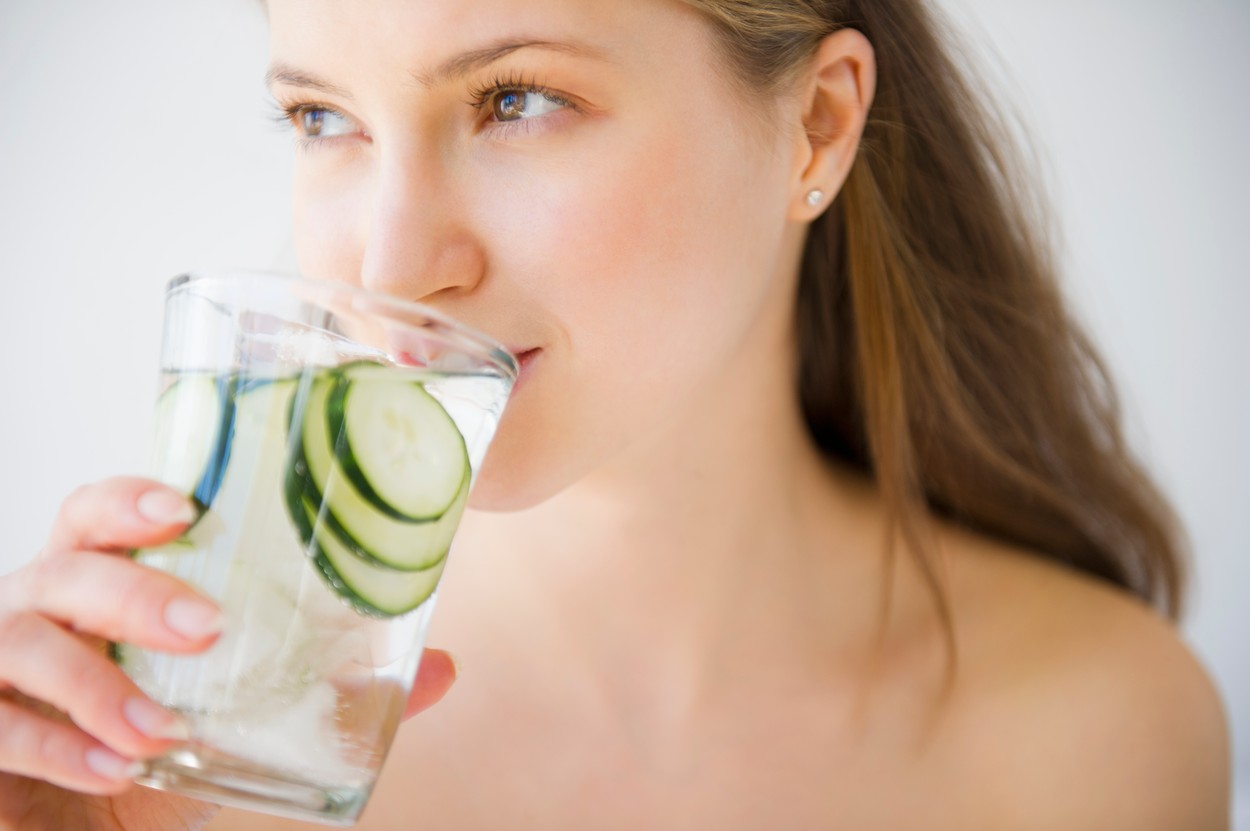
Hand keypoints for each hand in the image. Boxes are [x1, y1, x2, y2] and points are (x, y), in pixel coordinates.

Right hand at [0, 478, 457, 830]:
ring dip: (94, 681)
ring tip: (160, 728)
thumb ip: (335, 693)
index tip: (188, 507)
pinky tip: (114, 770)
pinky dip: (54, 746)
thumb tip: (445, 668)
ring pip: (21, 638)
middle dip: (134, 591)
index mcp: (99, 584)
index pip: (95, 513)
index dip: (130, 499)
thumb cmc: (153, 752)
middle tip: (206, 630)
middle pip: (66, 567)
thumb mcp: (246, 721)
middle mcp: (39, 609)